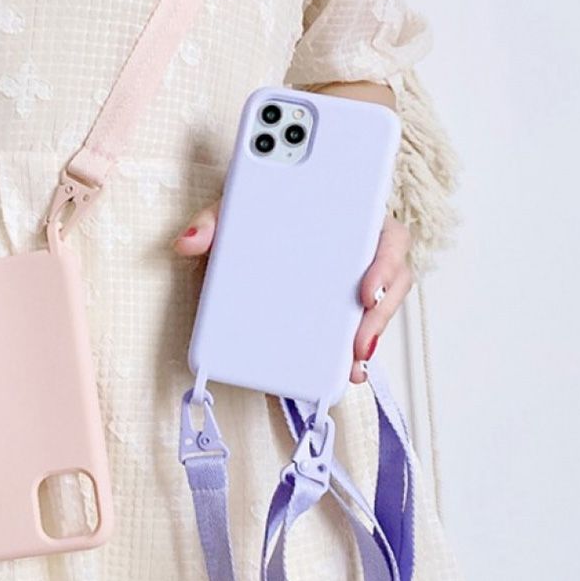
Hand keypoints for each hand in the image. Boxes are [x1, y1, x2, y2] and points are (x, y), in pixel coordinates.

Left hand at [172, 200, 412, 383]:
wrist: (244, 230)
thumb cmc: (254, 213)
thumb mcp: (234, 210)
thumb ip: (212, 220)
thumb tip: (188, 240)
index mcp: (346, 214)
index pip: (384, 233)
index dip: (385, 262)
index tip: (365, 291)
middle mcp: (359, 248)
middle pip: (391, 278)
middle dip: (381, 313)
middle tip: (358, 341)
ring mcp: (354, 279)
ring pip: (380, 307)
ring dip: (371, 335)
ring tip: (352, 363)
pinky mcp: (342, 307)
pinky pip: (360, 328)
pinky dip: (354, 351)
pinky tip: (345, 370)